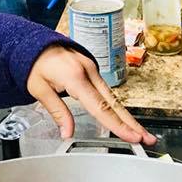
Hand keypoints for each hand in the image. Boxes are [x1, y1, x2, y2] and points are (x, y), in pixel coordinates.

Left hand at [26, 46, 155, 144]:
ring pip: (113, 97)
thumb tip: (67, 133)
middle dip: (131, 123)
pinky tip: (124, 118)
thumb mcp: (38, 89)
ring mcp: (92, 68)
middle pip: (113, 103)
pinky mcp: (92, 69)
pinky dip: (117, 106)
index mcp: (74, 76)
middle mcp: (88, 71)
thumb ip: (57, 111)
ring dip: (127, 117)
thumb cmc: (33, 64)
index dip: (116, 125)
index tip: (131, 137)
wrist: (33, 42)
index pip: (99, 106)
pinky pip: (107, 91)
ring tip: (141, 133)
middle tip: (147, 139)